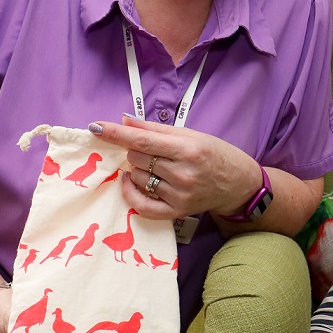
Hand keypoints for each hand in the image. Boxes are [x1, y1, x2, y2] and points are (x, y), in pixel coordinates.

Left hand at [88, 116, 259, 222]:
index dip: (116, 133)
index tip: (95, 126)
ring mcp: (179, 195)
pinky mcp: (176, 212)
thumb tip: (124, 121)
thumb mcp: (191, 135)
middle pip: (136, 159)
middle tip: (152, 150)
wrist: (238, 184)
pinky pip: (141, 205)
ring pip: (137, 177)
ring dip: (137, 169)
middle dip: (134, 151)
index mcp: (188, 150)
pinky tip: (129, 182)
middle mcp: (183, 174)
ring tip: (155, 166)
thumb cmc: (215, 154)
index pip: (142, 141)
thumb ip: (156, 130)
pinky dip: (130, 192)